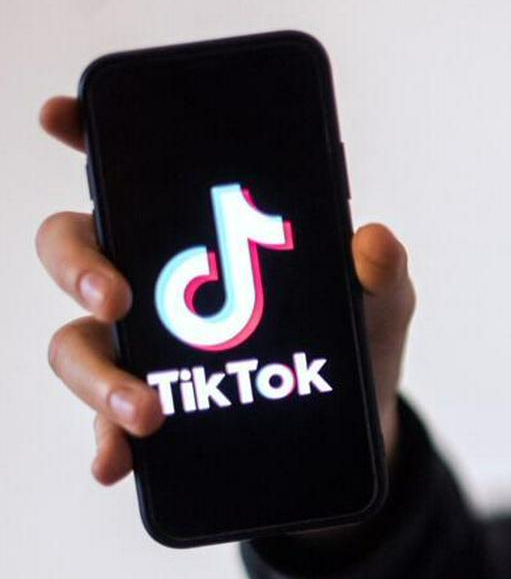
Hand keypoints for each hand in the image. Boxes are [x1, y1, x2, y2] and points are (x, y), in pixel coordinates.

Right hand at [36, 96, 415, 485]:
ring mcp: (144, 346)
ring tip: (147, 410)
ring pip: (78, 343)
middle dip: (78, 267)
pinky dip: (107, 443)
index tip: (61, 117)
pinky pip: (106, 425)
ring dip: (98, 376)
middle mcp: (154, 279)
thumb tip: (374, 241)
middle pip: (77, 248)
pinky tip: (118, 461)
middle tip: (116, 299)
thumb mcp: (381, 299)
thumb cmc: (359, 338)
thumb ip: (381, 269)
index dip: (90, 134)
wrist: (359, 428)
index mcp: (202, 230)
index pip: (131, 169)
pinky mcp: (149, 411)